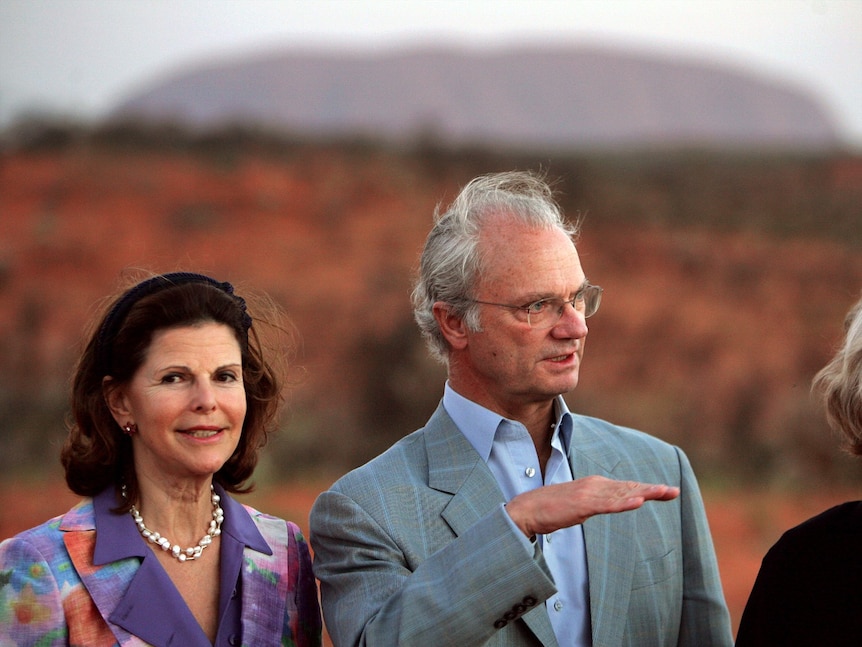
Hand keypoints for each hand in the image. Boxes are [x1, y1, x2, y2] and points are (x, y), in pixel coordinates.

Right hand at [505, 475, 679, 537]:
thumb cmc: (549, 509)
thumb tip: (604, 505)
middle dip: (652, 490)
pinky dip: (624, 503)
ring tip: (664, 492)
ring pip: (623, 494)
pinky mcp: (582, 505)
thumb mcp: (577, 505)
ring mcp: (589, 494)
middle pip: (629, 488)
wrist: (527, 509)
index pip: (625, 487)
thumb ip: (593, 503)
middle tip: (674, 492)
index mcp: (594, 485)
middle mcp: (594, 485)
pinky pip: (607, 505)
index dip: (646, 488)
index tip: (666, 492)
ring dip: (644, 493)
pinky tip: (638, 502)